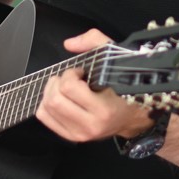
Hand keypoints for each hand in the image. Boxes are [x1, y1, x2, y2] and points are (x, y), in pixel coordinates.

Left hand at [37, 30, 153, 144]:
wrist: (133, 117)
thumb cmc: (126, 88)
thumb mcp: (116, 59)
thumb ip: (95, 42)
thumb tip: (69, 44)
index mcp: (104, 109)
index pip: (70, 88)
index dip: (70, 74)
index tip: (80, 72)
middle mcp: (91, 125)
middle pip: (55, 100)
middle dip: (58, 82)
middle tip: (69, 79)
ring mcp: (80, 134)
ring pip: (46, 109)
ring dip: (51, 92)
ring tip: (64, 87)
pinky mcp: (72, 137)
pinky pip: (45, 118)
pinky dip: (46, 104)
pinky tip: (59, 98)